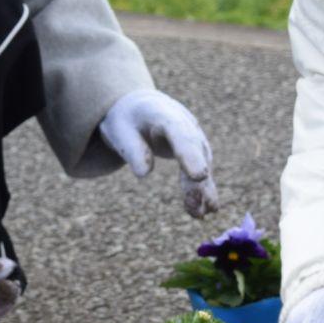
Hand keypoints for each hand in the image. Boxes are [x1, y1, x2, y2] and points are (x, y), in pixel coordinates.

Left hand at [98, 89, 217, 217]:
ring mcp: (194, 138)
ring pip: (202, 164)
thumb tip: (144, 174)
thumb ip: (131, 149)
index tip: (199, 176)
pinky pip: (202, 172)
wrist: (142, 108)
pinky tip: (205, 211)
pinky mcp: (197, 153)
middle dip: (198, 177)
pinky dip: (203, 192)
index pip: (179, 133)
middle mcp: (185, 123)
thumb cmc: (127, 120)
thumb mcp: (119, 131)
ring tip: (199, 214)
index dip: (190, 155)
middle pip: (195, 151)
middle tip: (197, 202)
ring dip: (202, 190)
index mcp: (162, 113)